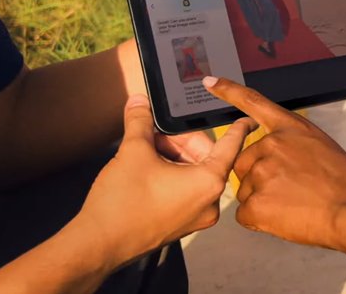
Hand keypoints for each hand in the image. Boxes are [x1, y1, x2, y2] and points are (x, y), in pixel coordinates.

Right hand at [70, 95, 254, 269]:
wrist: (98, 244)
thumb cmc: (121, 203)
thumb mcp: (133, 151)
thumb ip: (140, 121)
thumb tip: (139, 102)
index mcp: (208, 182)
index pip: (231, 145)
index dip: (237, 127)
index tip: (248, 118)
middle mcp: (209, 202)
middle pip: (206, 157)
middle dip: (180, 141)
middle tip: (155, 132)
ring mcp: (196, 216)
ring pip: (194, 173)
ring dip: (173, 156)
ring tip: (146, 150)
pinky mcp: (180, 224)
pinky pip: (186, 190)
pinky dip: (172, 174)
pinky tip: (148, 168)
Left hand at [203, 76, 345, 268]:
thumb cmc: (345, 181)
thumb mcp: (320, 145)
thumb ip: (292, 145)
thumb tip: (278, 160)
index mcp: (288, 129)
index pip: (252, 103)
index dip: (228, 90)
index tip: (209, 81)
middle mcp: (269, 146)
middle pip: (244, 163)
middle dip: (258, 177)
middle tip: (288, 190)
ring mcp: (260, 174)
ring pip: (245, 190)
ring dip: (262, 199)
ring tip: (292, 204)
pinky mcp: (255, 203)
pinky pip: (245, 213)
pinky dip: (260, 219)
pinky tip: (284, 217)